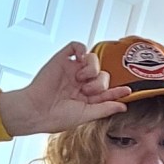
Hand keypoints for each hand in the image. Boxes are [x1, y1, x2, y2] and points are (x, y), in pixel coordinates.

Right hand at [0, 41, 130, 136]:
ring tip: (80, 79)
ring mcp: (71, 70)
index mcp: (84, 97)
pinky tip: (80, 60)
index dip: (117, 91)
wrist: (36, 110)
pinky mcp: (62, 60)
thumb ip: (105, 109)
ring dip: (92, 69)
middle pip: (103, 75)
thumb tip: (123, 106)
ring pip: (94, 60)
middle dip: (99, 84)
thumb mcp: (85, 115)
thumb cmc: (55, 117)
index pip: (106, 91)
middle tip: (86, 91)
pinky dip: (82, 50)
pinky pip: (77, 46)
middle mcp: (79, 83)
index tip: (127, 91)